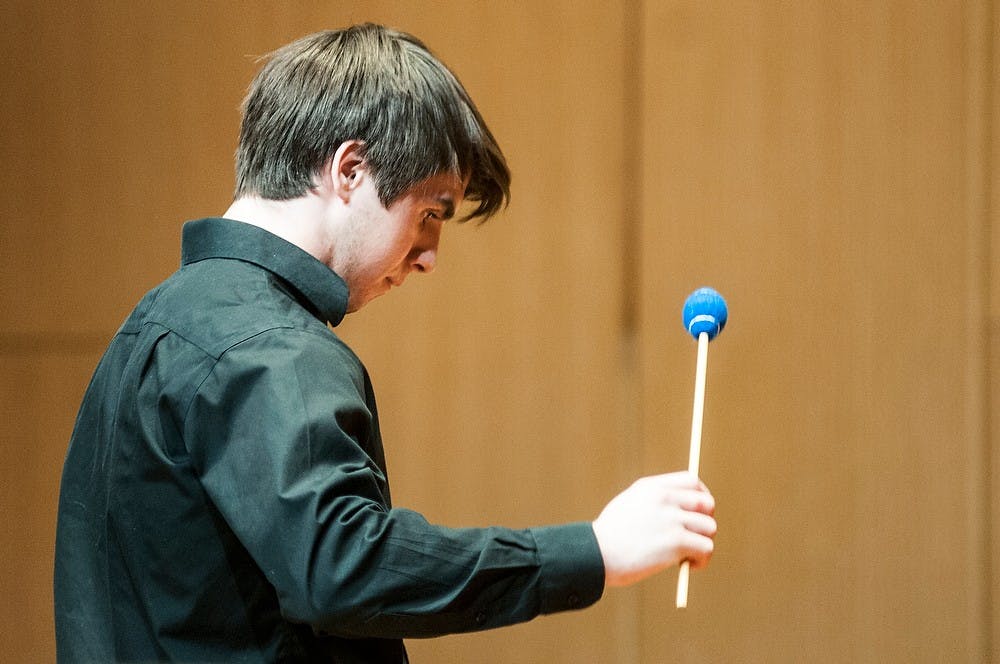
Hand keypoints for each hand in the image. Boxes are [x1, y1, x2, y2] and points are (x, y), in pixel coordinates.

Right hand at [591, 471, 715, 587]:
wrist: (595, 554)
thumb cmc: (609, 536)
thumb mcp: (629, 505)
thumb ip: (654, 502)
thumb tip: (683, 512)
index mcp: (652, 487)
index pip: (692, 480)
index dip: (702, 495)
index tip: (699, 512)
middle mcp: (665, 498)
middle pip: (707, 503)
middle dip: (705, 521)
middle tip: (695, 537)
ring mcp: (671, 519)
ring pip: (710, 528)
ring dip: (704, 543)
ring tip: (689, 556)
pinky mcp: (676, 542)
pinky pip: (707, 548)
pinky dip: (703, 560)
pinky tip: (690, 566)